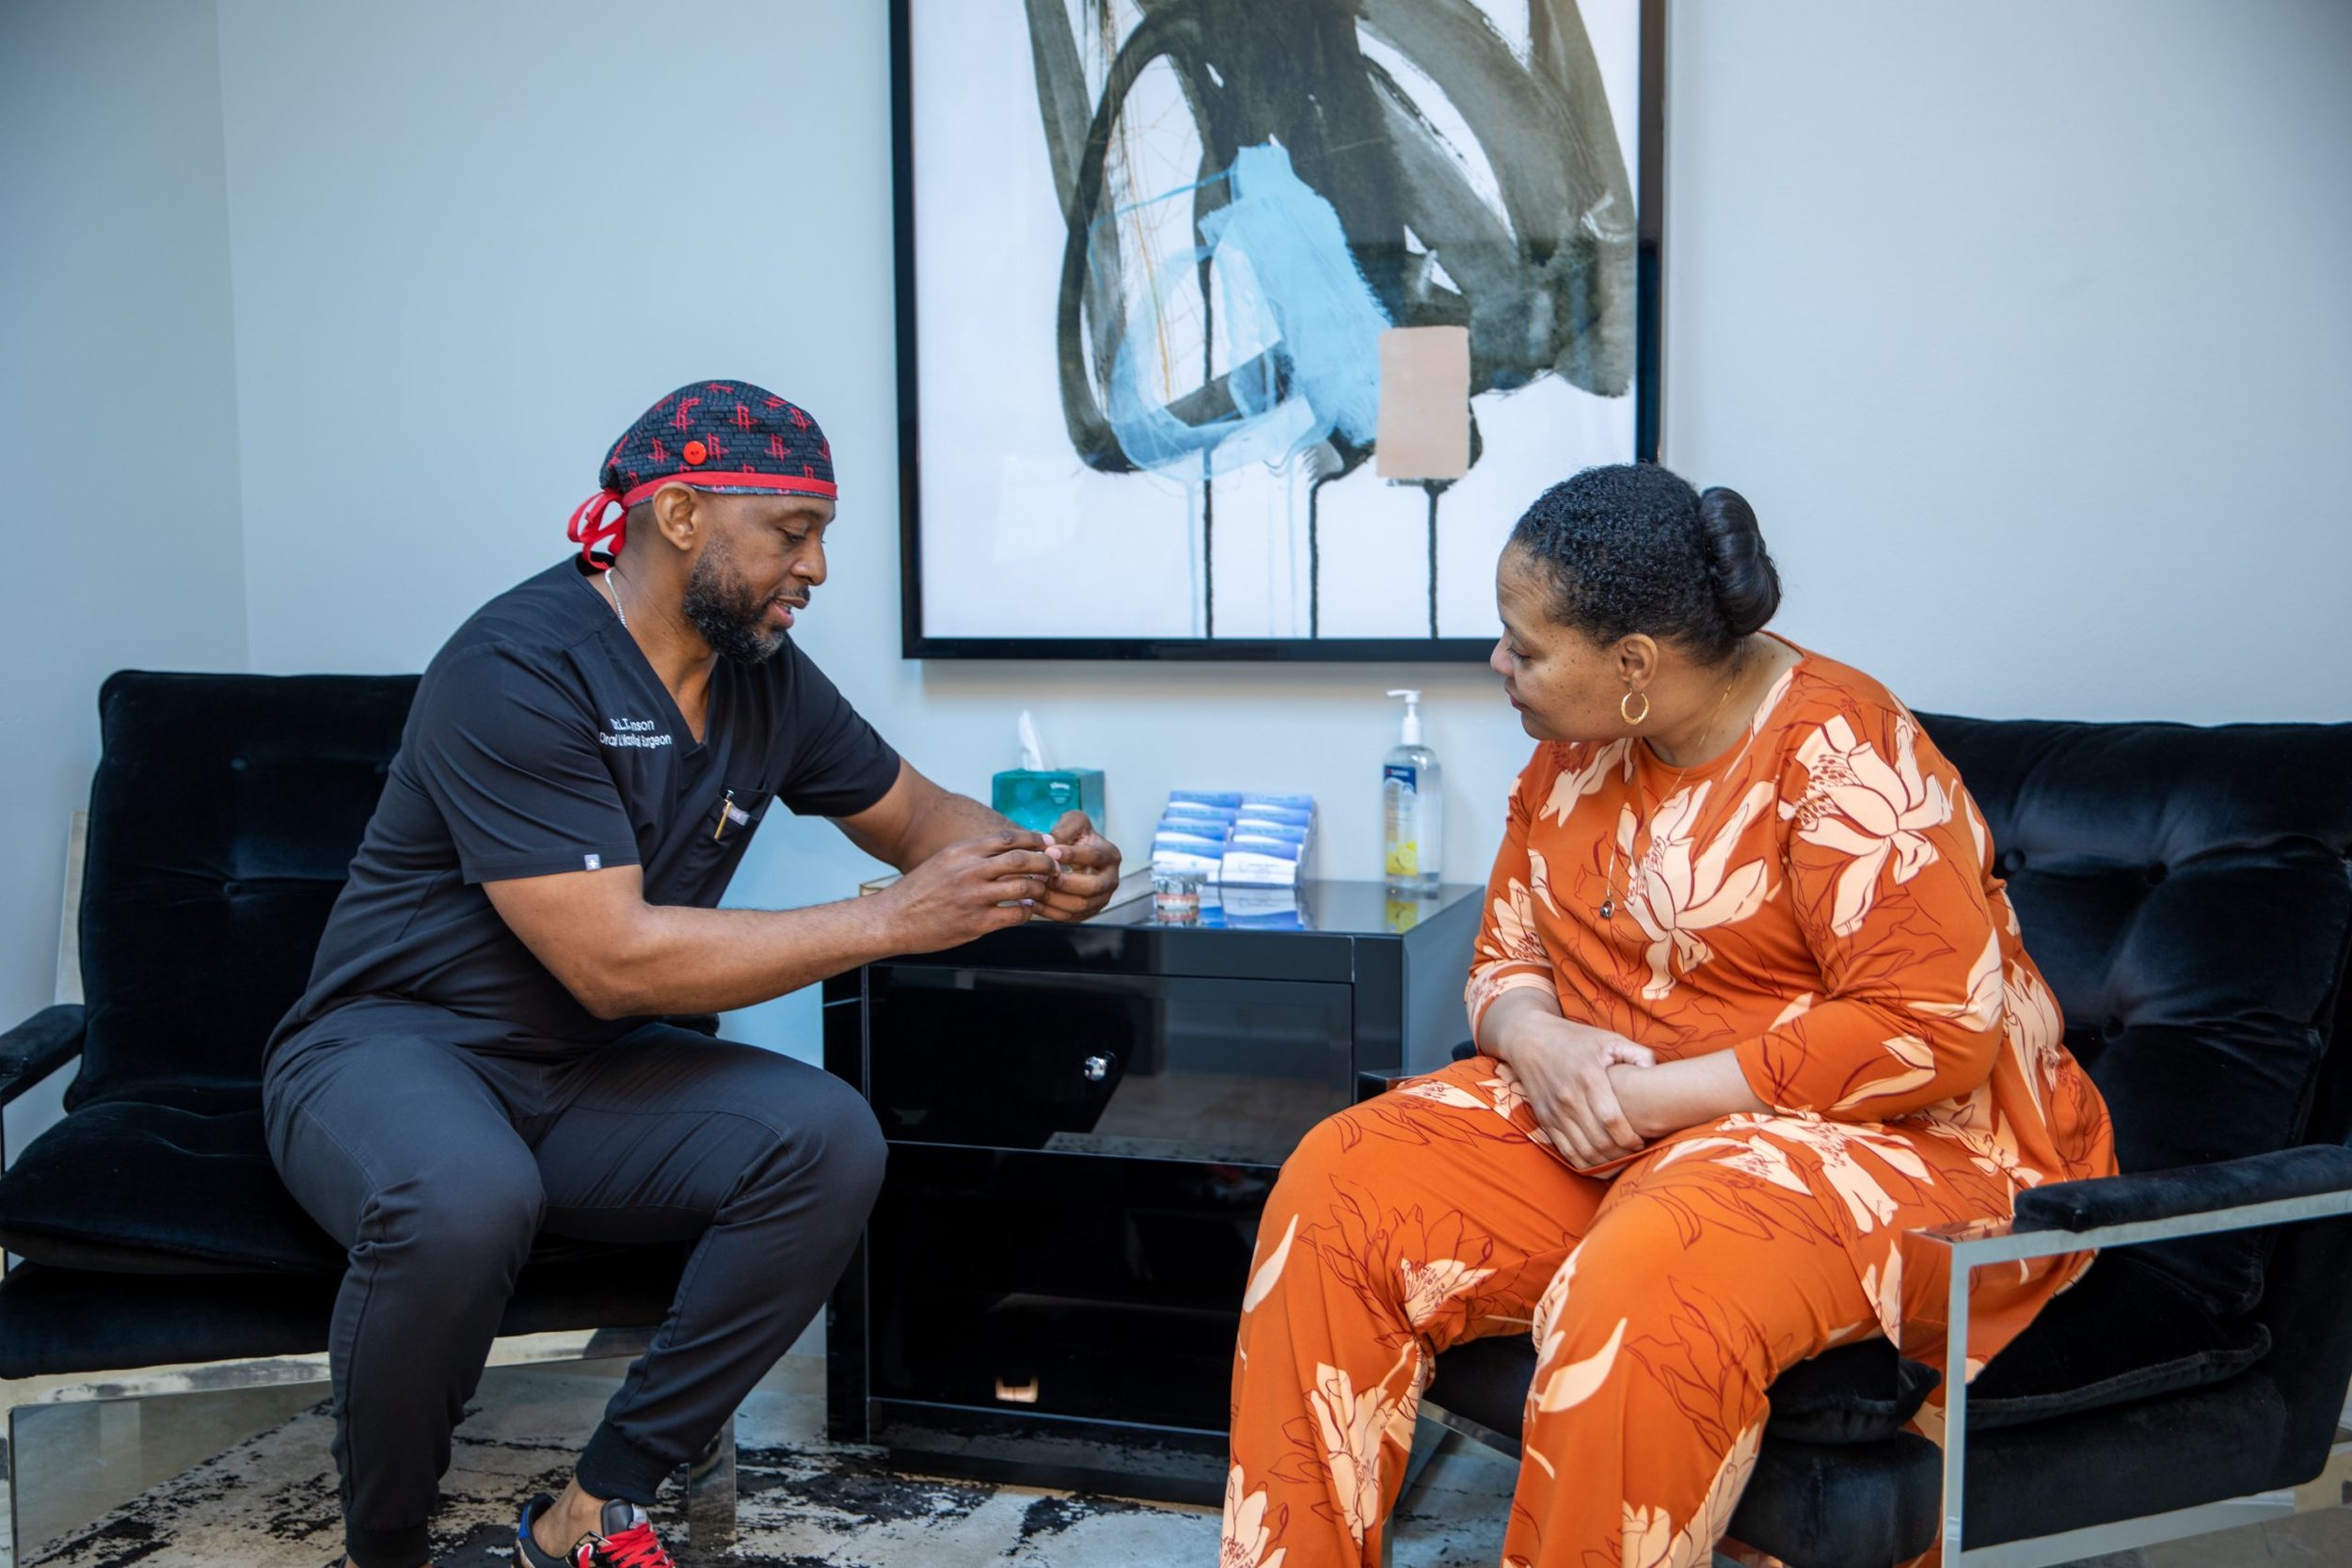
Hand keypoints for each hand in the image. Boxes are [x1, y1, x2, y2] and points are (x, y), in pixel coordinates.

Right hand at [877, 830, 1059, 952]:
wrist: (892, 919)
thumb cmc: (918, 892)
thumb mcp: (943, 862)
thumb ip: (971, 856)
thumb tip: (1003, 852)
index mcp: (962, 852)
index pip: (1007, 838)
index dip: (1032, 839)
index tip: (1046, 843)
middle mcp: (970, 870)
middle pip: (1021, 859)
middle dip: (1044, 861)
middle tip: (1055, 867)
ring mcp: (974, 897)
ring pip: (1024, 886)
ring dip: (1039, 888)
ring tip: (1043, 890)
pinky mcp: (977, 922)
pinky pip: (1015, 914)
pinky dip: (1026, 912)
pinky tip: (1025, 911)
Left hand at [1031, 811, 1122, 922]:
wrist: (1074, 856)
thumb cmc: (1074, 836)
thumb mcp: (1073, 824)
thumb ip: (1064, 830)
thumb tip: (1050, 844)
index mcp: (1111, 855)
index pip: (1094, 856)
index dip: (1072, 855)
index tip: (1049, 851)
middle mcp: (1111, 880)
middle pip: (1092, 887)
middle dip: (1064, 882)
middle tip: (1040, 875)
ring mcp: (1101, 899)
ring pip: (1080, 905)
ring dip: (1054, 898)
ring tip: (1032, 888)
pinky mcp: (1087, 913)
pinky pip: (1068, 917)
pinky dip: (1049, 911)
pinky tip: (1031, 901)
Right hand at [1494, 1013, 1657, 1168]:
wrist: (1530, 1039)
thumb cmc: (1576, 1039)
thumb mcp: (1609, 1039)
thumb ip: (1638, 1054)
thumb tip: (1655, 1072)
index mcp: (1589, 1077)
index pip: (1611, 1119)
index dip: (1629, 1137)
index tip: (1641, 1142)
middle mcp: (1569, 1097)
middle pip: (1598, 1140)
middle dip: (1621, 1153)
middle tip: (1634, 1153)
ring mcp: (1554, 1111)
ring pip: (1583, 1151)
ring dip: (1605, 1162)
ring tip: (1620, 1159)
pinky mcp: (1545, 1119)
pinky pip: (1565, 1151)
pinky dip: (1584, 1163)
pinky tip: (1599, 1163)